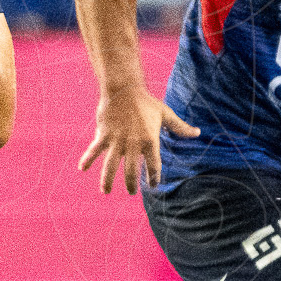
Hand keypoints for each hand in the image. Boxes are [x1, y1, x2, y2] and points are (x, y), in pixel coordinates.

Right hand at [76, 83, 199, 193]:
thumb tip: (198, 133)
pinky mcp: (103, 135)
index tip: (152, 185)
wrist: (124, 89)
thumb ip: (180, 127)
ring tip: (106, 191)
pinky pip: (94, 150)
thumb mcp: (165, 114)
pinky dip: (87, 159)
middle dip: (132, 184)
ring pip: (111, 166)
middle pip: (131, 171)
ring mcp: (116, 140)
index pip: (154, 165)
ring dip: (107, 180)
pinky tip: (82, 168)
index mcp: (150, 141)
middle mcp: (133, 144)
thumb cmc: (146, 102)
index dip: (153, 177)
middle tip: (132, 192)